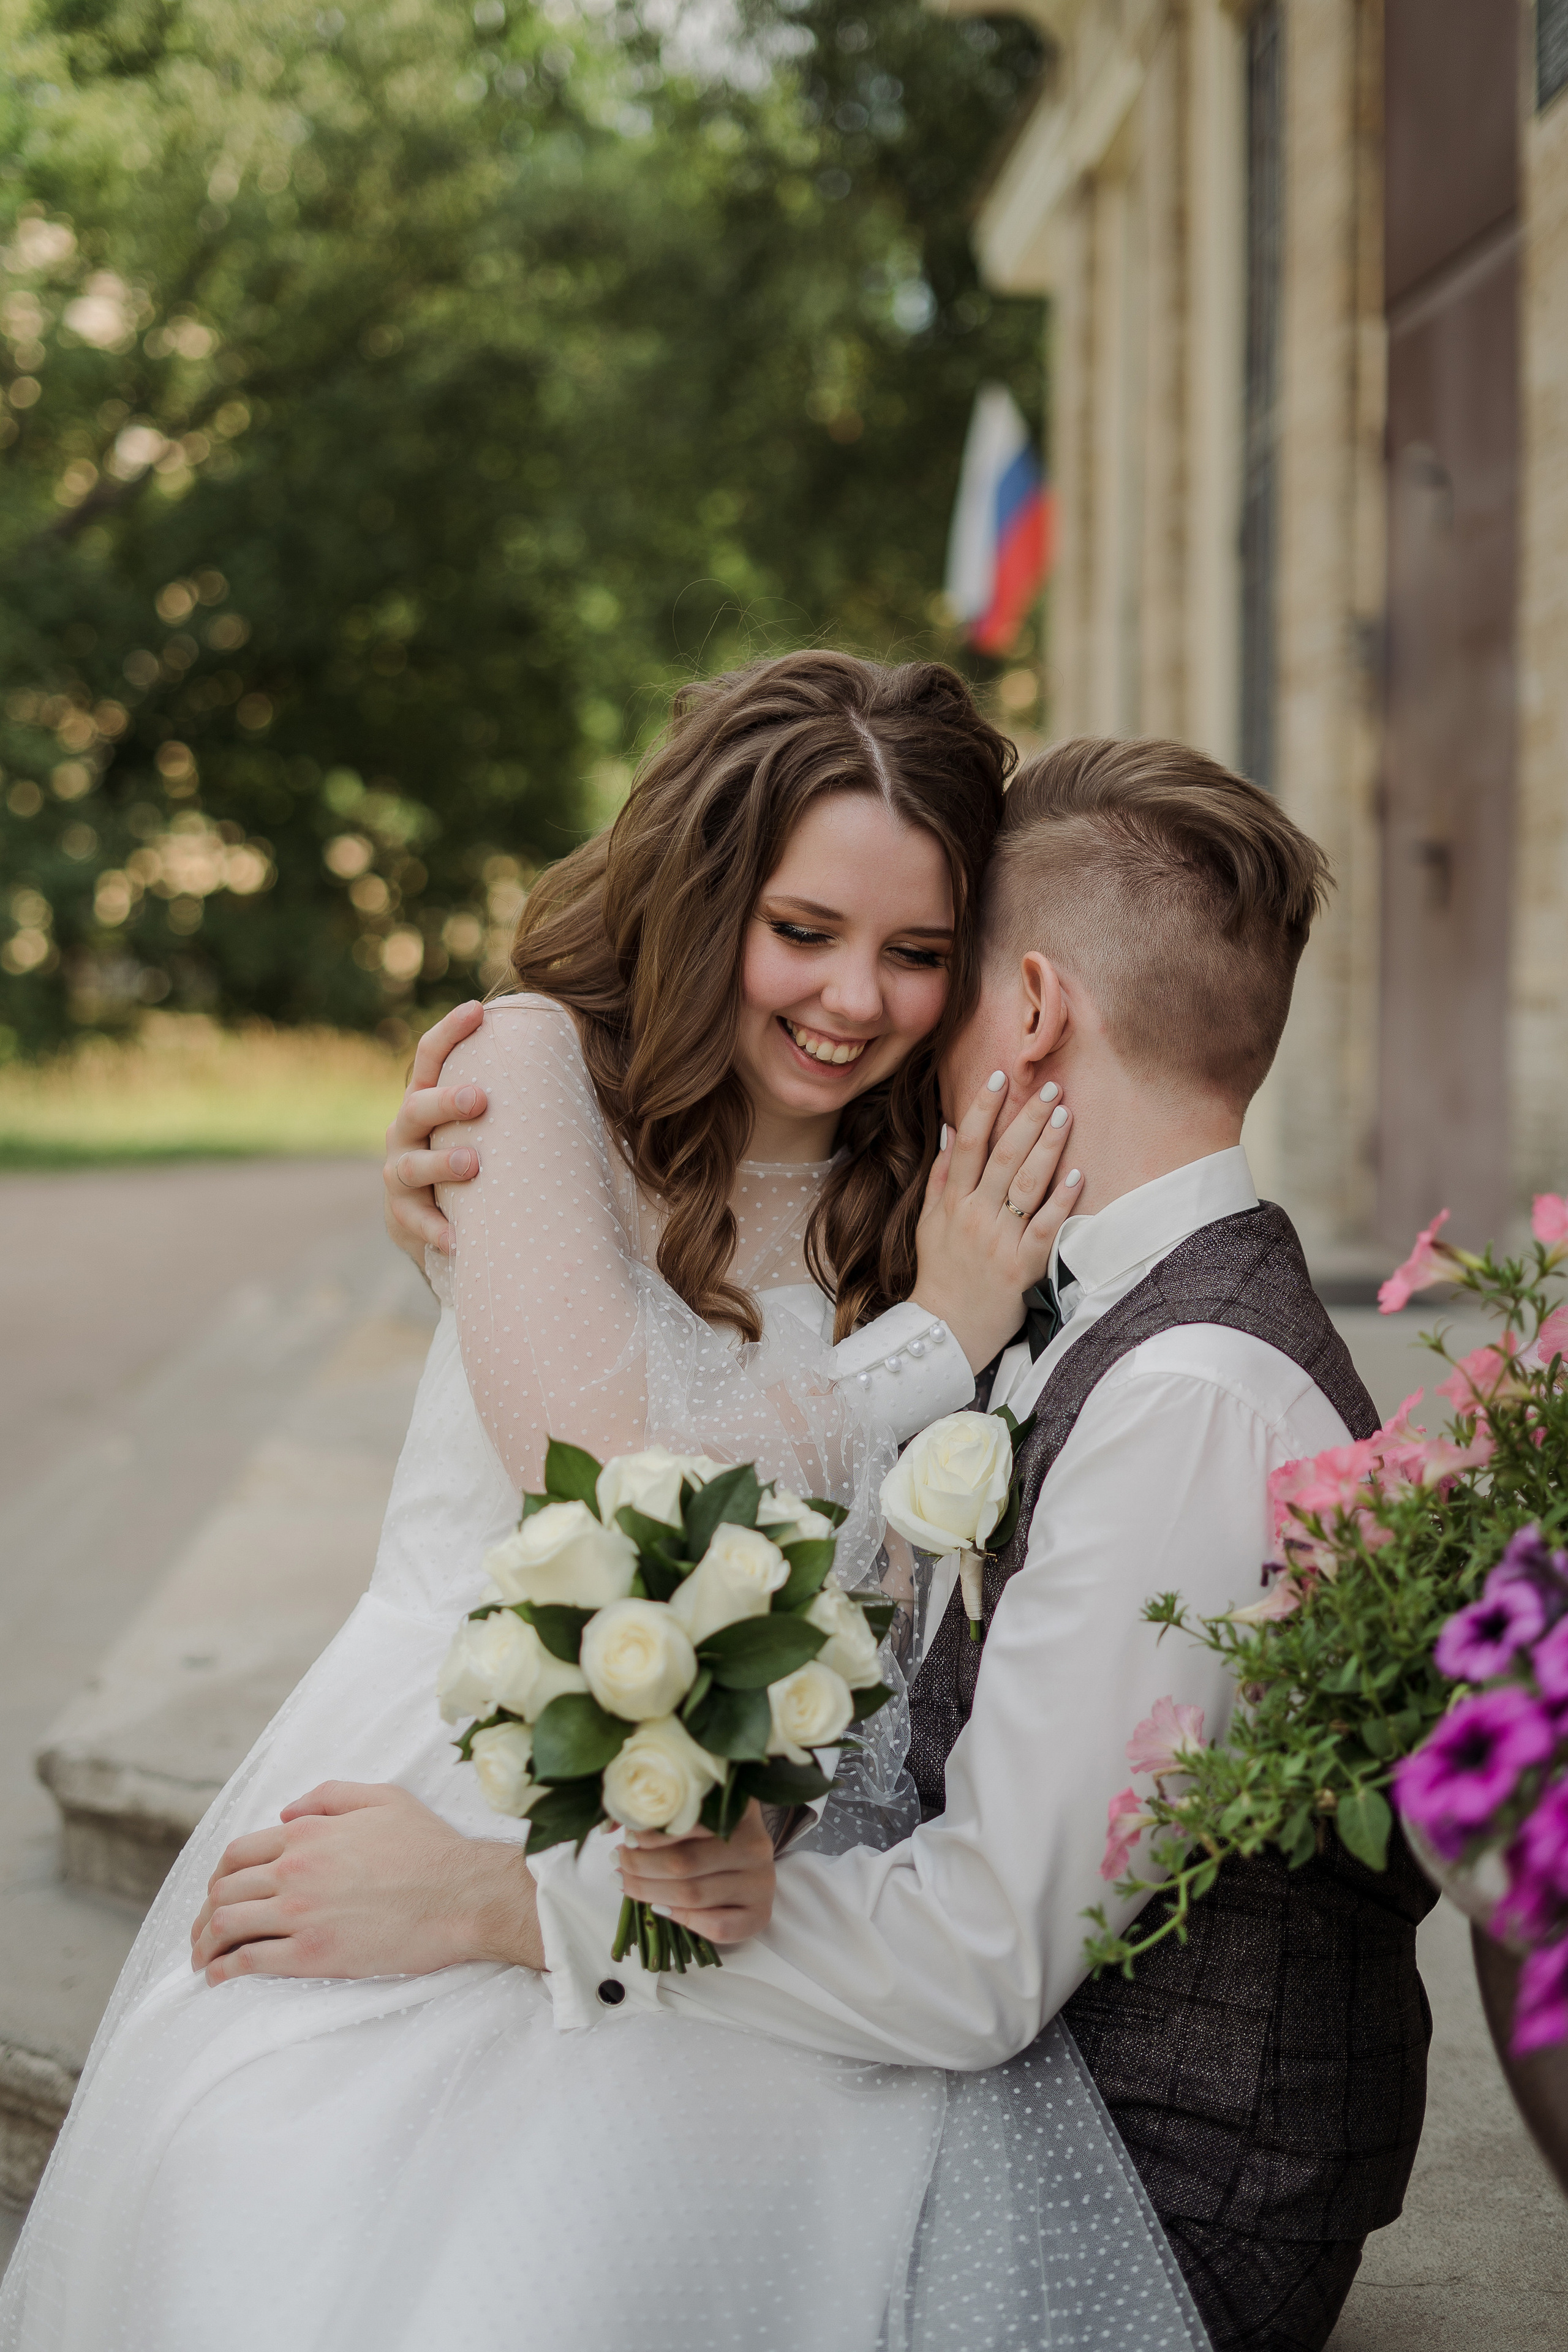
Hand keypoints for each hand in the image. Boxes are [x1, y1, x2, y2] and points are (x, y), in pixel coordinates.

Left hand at [189, 1781, 544, 1985]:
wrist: (462, 1895)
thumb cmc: (429, 1847)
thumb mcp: (383, 1798)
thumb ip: (329, 1796)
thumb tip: (285, 1812)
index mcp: (309, 1835)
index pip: (238, 1853)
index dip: (219, 1875)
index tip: (217, 1893)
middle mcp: (295, 1871)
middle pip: (224, 1891)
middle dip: (204, 1913)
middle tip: (201, 1933)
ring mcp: (301, 1914)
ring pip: (227, 1925)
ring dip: (204, 1944)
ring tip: (201, 1959)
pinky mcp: (313, 1954)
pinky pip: (250, 1961)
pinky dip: (225, 1970)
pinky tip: (218, 1978)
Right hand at [383, 1000, 488, 1262]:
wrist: (436, 1224)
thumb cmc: (476, 1162)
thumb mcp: (486, 1128)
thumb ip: (512, 1101)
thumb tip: (587, 1064)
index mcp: (427, 1100)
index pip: (429, 1058)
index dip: (448, 1031)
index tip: (477, 1009)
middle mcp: (406, 1131)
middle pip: (417, 1107)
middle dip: (446, 1101)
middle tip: (480, 1098)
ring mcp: (399, 1173)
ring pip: (411, 1165)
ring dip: (442, 1163)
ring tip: (472, 1165)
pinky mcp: (401, 1215)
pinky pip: (414, 1222)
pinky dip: (435, 1229)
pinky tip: (456, 1239)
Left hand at [614, 1801, 774, 1944]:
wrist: (749, 1865)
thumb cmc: (713, 1835)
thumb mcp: (696, 1812)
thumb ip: (660, 1813)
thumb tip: (610, 1823)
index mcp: (741, 1810)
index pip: (690, 1821)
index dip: (651, 1833)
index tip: (626, 1838)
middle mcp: (756, 1845)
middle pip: (683, 1862)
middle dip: (640, 1866)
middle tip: (617, 1862)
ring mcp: (761, 1882)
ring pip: (693, 1895)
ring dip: (649, 1892)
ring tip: (624, 1882)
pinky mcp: (760, 1914)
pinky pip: (716, 1926)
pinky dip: (681, 1920)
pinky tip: (659, 1908)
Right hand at [911, 1075, 1081, 1371]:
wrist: (944, 1330)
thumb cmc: (940, 1272)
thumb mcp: (928, 1222)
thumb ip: (939, 1176)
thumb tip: (950, 1129)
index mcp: (951, 1202)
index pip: (967, 1144)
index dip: (983, 1108)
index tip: (1001, 1077)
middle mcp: (973, 1216)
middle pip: (1002, 1156)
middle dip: (1027, 1119)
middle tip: (1052, 1088)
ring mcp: (998, 1241)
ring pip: (1025, 1185)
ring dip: (1047, 1148)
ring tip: (1065, 1116)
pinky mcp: (1021, 1266)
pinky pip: (1045, 1227)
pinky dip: (1061, 1201)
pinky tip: (1076, 1174)